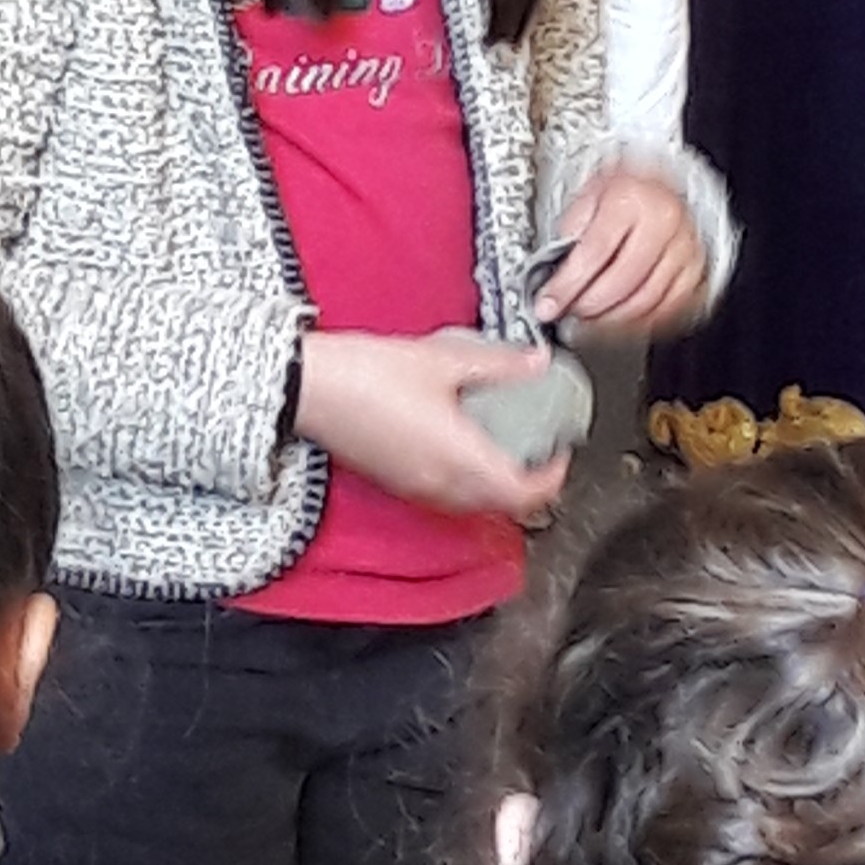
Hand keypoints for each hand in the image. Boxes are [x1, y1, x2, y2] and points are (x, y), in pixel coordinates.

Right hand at [296, 328, 574, 524]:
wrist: (305, 388)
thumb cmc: (365, 374)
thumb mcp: (441, 359)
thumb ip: (497, 364)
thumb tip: (536, 363)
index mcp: (460, 459)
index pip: (526, 493)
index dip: (553, 478)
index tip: (560, 451)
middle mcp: (440, 484)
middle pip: (503, 505)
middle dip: (529, 483)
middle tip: (539, 450)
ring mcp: (414, 487)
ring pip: (473, 504)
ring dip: (497, 485)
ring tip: (505, 446)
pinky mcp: (394, 481)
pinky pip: (444, 495)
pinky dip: (466, 482)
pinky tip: (462, 446)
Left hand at [546, 168, 705, 335]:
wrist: (657, 190)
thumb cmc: (620, 196)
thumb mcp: (586, 200)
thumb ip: (569, 236)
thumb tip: (552, 278)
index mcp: (632, 199)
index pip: (595, 252)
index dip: (567, 285)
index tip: (548, 305)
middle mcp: (664, 222)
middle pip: (622, 281)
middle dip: (588, 305)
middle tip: (568, 311)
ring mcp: (685, 249)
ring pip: (645, 301)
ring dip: (610, 319)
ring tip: (588, 318)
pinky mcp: (695, 272)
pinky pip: (667, 310)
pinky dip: (638, 323)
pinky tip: (617, 320)